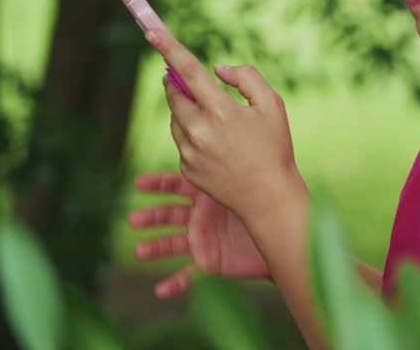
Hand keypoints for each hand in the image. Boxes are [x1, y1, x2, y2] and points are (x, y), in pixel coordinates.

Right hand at [129, 171, 271, 297]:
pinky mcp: (209, 261)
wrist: (285, 235)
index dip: (157, 184)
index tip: (139, 183)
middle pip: (168, 214)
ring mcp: (202, 239)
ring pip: (171, 243)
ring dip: (155, 247)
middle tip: (134, 219)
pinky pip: (188, 274)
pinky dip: (175, 283)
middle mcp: (200, 216)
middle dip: (151, 216)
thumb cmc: (274, 203)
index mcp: (208, 193)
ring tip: (139, 250)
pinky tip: (161, 291)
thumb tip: (234, 129)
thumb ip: (235, 166)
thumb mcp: (251, 183)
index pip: (176, 185)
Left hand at [147, 25, 300, 222]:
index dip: (168, 48)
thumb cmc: (275, 148)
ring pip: (176, 118)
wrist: (269, 198)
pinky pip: (181, 141)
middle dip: (176, 83)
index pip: (187, 71)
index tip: (151, 32)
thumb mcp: (273, 104)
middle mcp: (198, 131)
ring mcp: (189, 152)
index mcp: (220, 111)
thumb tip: (217, 69)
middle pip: (173, 94)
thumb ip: (246, 77)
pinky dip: (193, 135)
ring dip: (186, 110)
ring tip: (218, 123)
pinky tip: (218, 147)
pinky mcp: (185, 169)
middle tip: (190, 81)